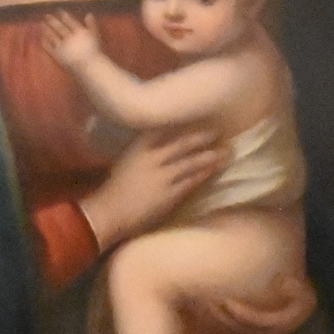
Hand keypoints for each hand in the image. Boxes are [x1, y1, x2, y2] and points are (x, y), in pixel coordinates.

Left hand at [40, 9, 100, 70]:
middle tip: (46, 15)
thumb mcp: (95, 36)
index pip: (69, 21)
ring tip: (41, 24)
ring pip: (52, 35)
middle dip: (52, 20)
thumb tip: (89, 14)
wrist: (89, 67)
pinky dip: (45, 42)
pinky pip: (49, 47)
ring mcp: (62, 46)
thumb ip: (91, 25)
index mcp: (79, 32)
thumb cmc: (94, 52)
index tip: (58, 10)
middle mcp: (69, 37)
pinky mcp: (57, 55)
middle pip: (59, 27)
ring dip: (46, 29)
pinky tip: (42, 38)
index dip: (63, 16)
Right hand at [77, 126, 223, 251]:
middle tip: (217, 132)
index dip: (182, 125)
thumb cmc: (116, 189)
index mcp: (138, 148)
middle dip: (200, 137)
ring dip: (209, 156)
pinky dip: (204, 173)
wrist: (109, 213)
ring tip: (225, 151)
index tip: (197, 120)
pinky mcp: (169, 194)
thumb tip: (164, 147)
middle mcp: (151, 158)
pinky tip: (214, 169)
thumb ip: (145, 153)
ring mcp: (161, 176)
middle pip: (181, 143)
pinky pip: (191, 181)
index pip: (164, 130)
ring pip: (190, 162)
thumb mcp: (128, 162)